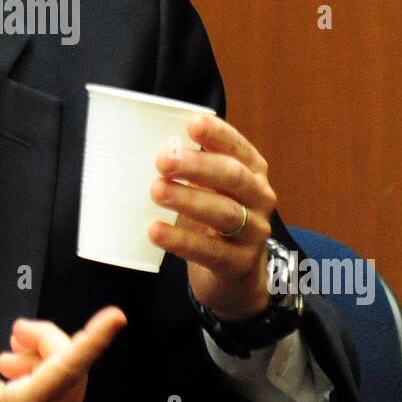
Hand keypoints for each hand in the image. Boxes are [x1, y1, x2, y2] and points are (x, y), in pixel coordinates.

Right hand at [0, 306, 126, 401]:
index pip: (68, 367)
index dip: (94, 339)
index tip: (115, 317)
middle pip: (70, 365)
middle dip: (48, 340)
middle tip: (18, 330)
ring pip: (68, 375)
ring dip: (44, 353)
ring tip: (11, 351)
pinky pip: (61, 387)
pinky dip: (43, 368)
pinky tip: (16, 367)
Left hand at [148, 114, 276, 322]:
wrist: (237, 278)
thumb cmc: (213, 221)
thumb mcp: (209, 190)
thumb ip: (189, 169)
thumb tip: (142, 142)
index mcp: (252, 172)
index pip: (238, 148)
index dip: (218, 134)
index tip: (192, 123)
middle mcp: (260, 198)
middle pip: (232, 177)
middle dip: (198, 165)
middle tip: (163, 160)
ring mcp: (254, 233)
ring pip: (225, 213)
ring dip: (188, 199)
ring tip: (156, 191)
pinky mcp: (239, 264)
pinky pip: (210, 251)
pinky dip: (180, 241)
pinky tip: (155, 231)